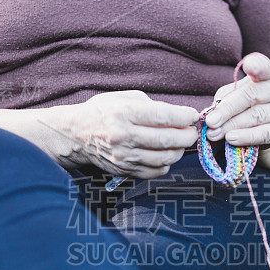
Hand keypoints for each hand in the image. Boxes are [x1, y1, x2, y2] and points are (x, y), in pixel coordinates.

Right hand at [45, 90, 198, 178]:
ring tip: (180, 142)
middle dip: (187, 136)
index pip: (163, 116)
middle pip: (167, 140)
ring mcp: (124, 156)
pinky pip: (156, 172)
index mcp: (123, 113)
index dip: (183, 116)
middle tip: (191, 131)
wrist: (76, 135)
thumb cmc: (103, 112)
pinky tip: (165, 153)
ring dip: (180, 150)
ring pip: (165, 158)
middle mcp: (123, 136)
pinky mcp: (125, 171)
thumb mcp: (124, 98)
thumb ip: (152, 105)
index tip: (192, 115)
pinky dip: (167, 164)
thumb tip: (180, 116)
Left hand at [203, 53, 269, 148]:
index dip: (256, 65)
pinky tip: (231, 139)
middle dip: (228, 109)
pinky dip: (246, 137)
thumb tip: (212, 115)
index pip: (263, 67)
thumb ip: (225, 99)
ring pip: (256, 116)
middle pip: (252, 95)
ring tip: (214, 133)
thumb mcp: (236, 95)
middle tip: (210, 122)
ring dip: (232, 126)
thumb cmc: (248, 105)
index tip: (248, 66)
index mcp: (269, 73)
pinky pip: (264, 134)